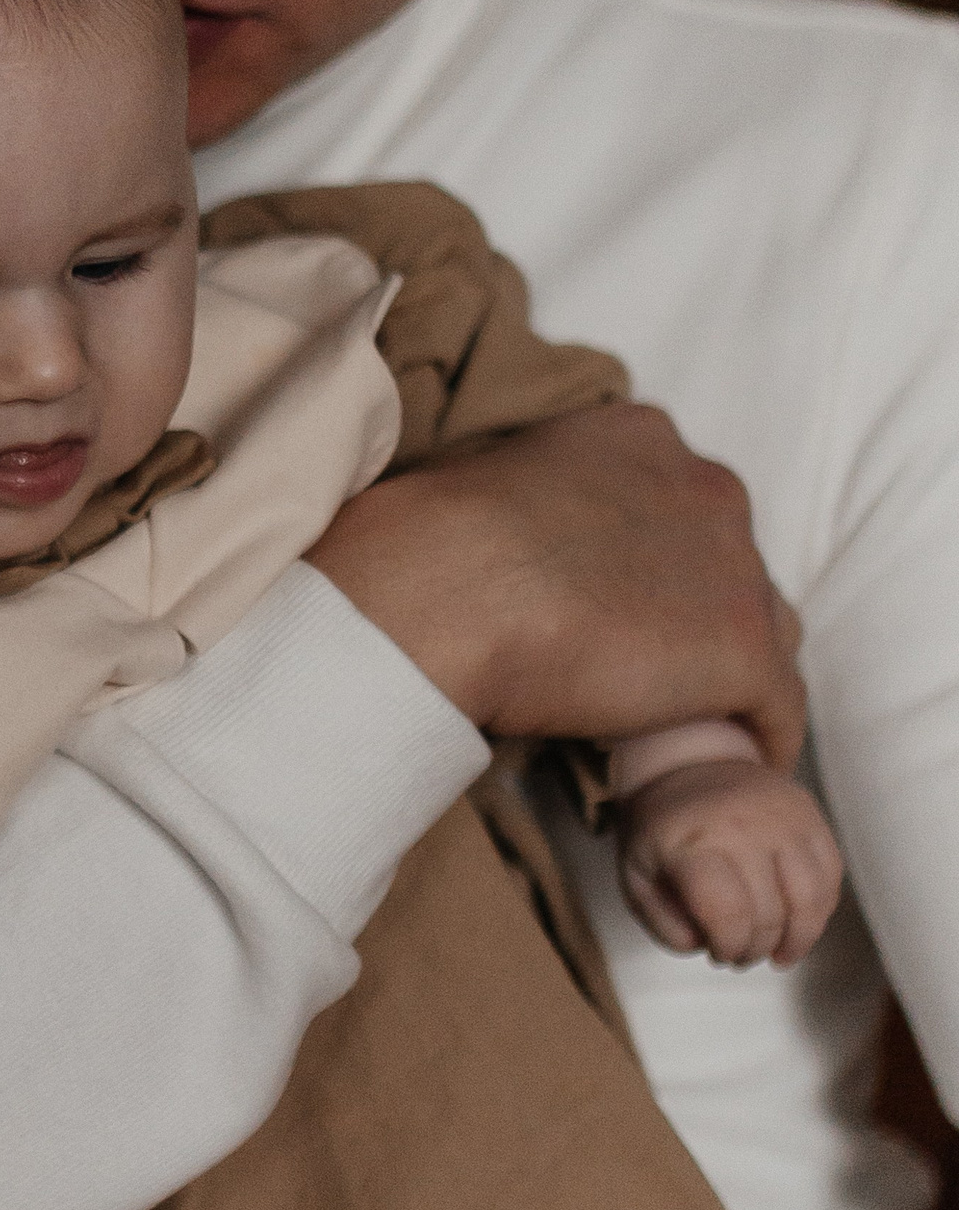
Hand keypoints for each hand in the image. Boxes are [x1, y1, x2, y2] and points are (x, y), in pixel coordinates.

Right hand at [312, 404, 807, 767]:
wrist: (447, 591)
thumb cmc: (431, 544)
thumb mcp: (487, 485)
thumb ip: (528, 506)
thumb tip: (501, 551)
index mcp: (640, 438)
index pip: (680, 507)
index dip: (656, 566)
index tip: (621, 609)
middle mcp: (705, 485)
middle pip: (732, 565)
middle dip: (697, 617)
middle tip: (643, 673)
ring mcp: (734, 566)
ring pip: (765, 632)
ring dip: (729, 677)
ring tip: (686, 727)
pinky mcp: (743, 648)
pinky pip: (778, 707)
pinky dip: (757, 740)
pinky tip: (728, 771)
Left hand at [620, 759, 843, 966]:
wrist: (689, 763)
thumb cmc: (663, 828)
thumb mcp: (637, 875)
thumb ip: (661, 921)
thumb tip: (702, 945)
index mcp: (692, 842)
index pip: (727, 914)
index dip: (728, 947)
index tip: (718, 953)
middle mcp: (742, 826)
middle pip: (769, 913)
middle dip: (756, 949)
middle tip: (741, 955)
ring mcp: (782, 817)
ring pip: (809, 899)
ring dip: (797, 939)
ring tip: (778, 953)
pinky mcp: (809, 813)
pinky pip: (830, 874)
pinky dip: (820, 909)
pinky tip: (799, 924)